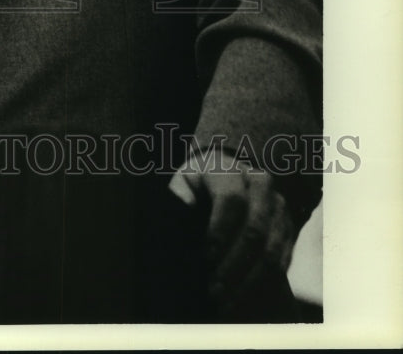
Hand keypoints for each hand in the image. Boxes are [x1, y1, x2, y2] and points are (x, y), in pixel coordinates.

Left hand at [169, 154, 295, 313]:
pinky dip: (263, 281)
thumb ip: (180, 195)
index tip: (206, 257)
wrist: (226, 180)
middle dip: (233, 264)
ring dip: (248, 279)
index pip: (232, 199)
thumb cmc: (197, 186)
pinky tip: (241, 295)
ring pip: (270, 248)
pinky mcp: (287, 225)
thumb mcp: (184, 184)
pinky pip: (281, 258)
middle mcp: (259, 183)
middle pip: (254, 228)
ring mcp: (277, 205)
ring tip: (225, 299)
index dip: (220, 230)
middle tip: (214, 290)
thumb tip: (185, 208)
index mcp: (230, 169)